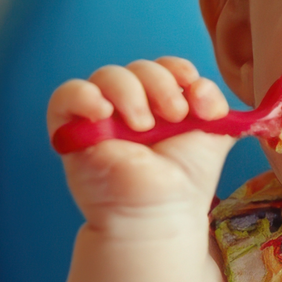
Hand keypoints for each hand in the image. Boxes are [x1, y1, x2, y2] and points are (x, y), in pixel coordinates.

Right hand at [48, 56, 234, 228]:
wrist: (159, 213)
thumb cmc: (183, 180)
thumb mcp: (212, 136)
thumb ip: (215, 104)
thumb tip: (200, 86)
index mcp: (159, 103)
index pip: (162, 68)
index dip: (177, 70)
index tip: (193, 89)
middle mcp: (129, 106)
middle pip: (138, 69)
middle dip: (160, 84)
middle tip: (175, 115)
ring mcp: (99, 116)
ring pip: (107, 76)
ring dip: (130, 92)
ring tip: (142, 126)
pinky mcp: (71, 130)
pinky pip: (66, 95)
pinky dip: (84, 96)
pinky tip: (103, 112)